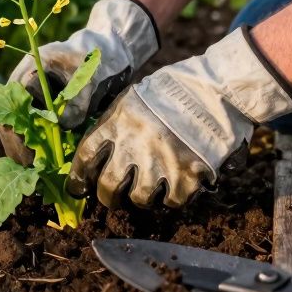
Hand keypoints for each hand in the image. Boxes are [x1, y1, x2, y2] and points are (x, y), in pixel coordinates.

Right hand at [0, 0, 158, 164]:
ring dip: (23, 147)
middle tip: (30, 172)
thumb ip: (76, 103)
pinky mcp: (39, 102)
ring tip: (34, 171)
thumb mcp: (90, 80)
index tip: (33, 159)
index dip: (19, 136)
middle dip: (17, 147)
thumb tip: (61, 130)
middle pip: (8, 118)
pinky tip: (42, 161)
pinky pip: (29, 125)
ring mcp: (29, 92)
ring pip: (16, 124)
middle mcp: (22, 81)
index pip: (14, 108)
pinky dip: (34, 142)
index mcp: (30, 70)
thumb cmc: (98, 60)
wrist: (109, 49)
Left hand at [67, 26, 291, 207]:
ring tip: (147, 189)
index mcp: (116, 123)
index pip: (85, 158)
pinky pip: (171, 202)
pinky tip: (174, 186)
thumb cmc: (171, 91)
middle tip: (112, 198)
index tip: (78, 188)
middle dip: (107, 197)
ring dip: (141, 198)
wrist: (214, 90)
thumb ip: (111, 125)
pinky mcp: (186, 176)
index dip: (77, 178)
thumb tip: (97, 153)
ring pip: (139, 199)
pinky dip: (172, 198)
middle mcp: (133, 146)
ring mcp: (159, 163)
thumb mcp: (131, 99)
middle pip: (108, 187)